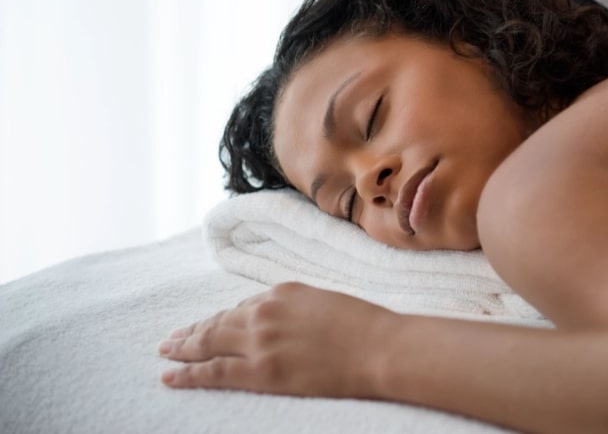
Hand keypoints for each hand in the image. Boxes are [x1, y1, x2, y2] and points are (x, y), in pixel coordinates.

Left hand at [159, 282, 394, 396]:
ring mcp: (260, 341)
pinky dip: (188, 374)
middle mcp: (264, 312)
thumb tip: (278, 322)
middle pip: (217, 323)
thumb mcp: (325, 302)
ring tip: (166, 353)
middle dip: (192, 331)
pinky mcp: (261, 371)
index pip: (243, 307)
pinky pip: (214, 372)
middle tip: (170, 340)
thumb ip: (296, 309)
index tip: (210, 326)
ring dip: (183, 349)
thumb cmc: (364, 326)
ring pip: (208, 344)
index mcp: (282, 292)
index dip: (223, 320)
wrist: (379, 347)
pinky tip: (170, 376)